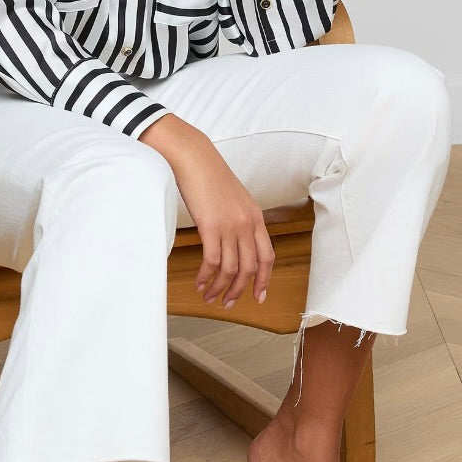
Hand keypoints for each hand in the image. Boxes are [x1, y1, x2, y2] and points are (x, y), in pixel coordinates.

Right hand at [139, 115, 274, 308]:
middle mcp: (247, 224)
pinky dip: (207, 277)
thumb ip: (238, 219)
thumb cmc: (208, 175)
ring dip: (220, 287)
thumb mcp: (233, 198)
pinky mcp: (211, 227)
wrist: (193, 157)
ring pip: (230, 269)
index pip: (267, 256)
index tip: (258, 296)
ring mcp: (230, 226)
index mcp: (256, 217)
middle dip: (239, 290)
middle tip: (228, 303)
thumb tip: (233, 240)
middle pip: (250, 268)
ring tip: (209, 297)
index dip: (264, 279)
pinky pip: (212, 261)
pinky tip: (200, 283)